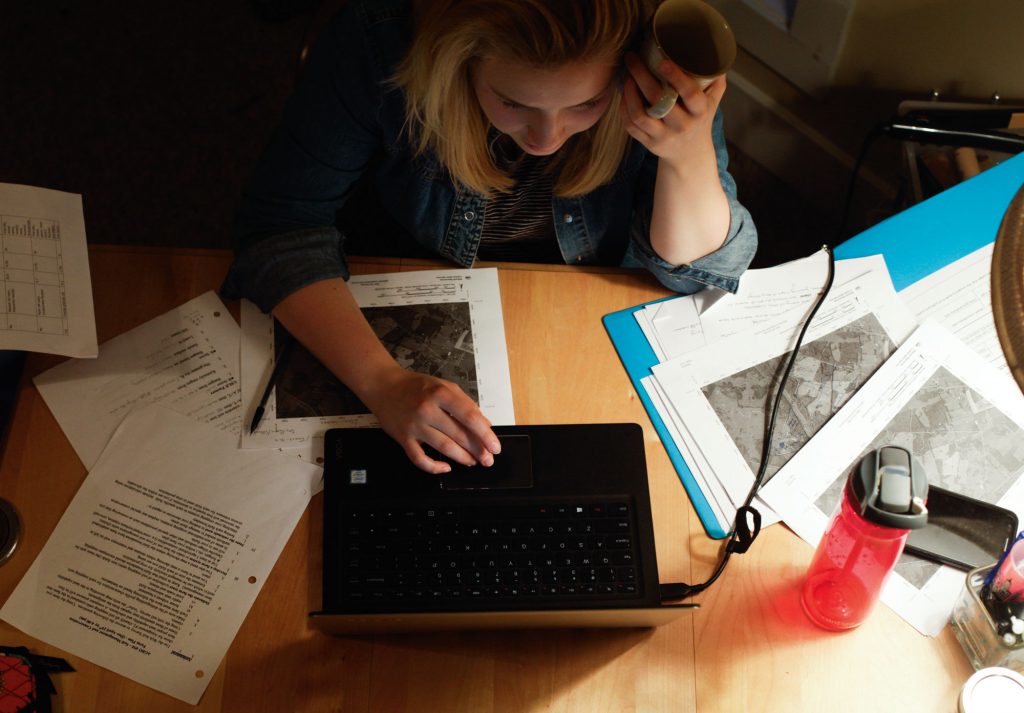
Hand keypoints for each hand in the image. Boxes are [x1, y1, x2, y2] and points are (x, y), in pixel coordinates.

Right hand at [360, 364, 501, 473]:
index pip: (469, 416)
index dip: (485, 434)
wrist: (383, 386)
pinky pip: (419, 458)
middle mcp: (427, 409)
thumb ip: (465, 403)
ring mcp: (414, 425)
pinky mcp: (403, 438)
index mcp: (441, 393)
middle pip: (458, 434)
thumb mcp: (444, 386)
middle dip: (477, 450)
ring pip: (443, 447)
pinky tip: (446, 467)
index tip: (495, 446)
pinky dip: (434, 467)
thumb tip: (484, 425)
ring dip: (462, 458)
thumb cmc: (416, 386)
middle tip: (487, 459)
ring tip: (473, 462)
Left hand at [619, 52, 724, 169]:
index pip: (690, 94)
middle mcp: (682, 126)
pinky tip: (624, 95)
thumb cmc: (700, 120)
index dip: (676, 77)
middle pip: (658, 100)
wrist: (690, 155)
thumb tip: (714, 50)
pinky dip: (624, 109)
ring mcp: (664, 137)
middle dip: (641, 76)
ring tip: (626, 76)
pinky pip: (631, 126)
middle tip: (632, 57)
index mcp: (700, 112)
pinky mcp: (649, 144)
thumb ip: (714, 79)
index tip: (662, 61)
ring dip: (629, 93)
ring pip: (640, 115)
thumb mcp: (712, 102)